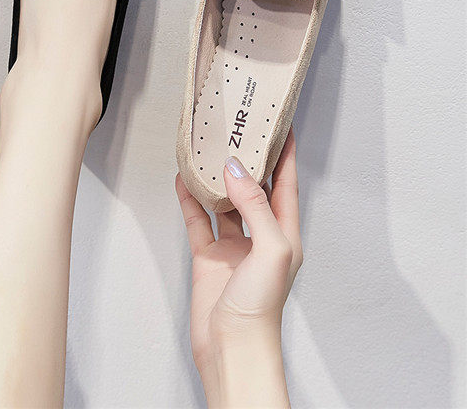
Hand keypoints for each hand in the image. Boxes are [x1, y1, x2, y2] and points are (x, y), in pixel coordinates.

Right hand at [176, 129, 301, 406]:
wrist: (232, 345)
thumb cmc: (262, 307)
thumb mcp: (270, 249)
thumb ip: (254, 206)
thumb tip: (234, 169)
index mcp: (285, 233)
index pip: (286, 183)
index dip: (285, 154)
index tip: (280, 124)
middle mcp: (260, 235)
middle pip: (253, 187)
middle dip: (247, 159)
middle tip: (237, 130)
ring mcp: (233, 245)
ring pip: (223, 200)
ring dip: (215, 177)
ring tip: (206, 150)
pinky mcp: (209, 255)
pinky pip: (198, 220)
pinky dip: (190, 200)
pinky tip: (183, 182)